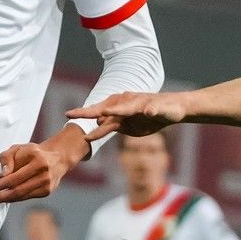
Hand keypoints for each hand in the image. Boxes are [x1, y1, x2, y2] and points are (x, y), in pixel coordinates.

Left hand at [0, 124, 89, 204]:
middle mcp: (44, 174)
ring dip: (7, 199)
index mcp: (37, 160)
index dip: (1, 184)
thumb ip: (7, 158)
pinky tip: (7, 196)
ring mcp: (47, 184)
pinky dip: (15, 198)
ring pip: (22, 196)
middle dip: (1, 196)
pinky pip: (27, 197)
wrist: (57, 157)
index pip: (15, 177)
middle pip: (19, 190)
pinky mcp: (47, 191)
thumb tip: (2, 175)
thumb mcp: (18, 149)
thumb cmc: (33, 152)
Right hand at [65, 90, 189, 137]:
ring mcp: (121, 114)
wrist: (170, 109)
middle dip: (86, 112)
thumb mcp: (166, 110)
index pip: (120, 108)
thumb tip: (149, 111)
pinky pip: (106, 127)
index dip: (110, 112)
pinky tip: (86, 136)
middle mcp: (124, 106)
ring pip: (102, 119)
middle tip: (69, 113)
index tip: (98, 114)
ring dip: (87, 120)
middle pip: (102, 110)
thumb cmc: (170, 108)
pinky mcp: (122, 123)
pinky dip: (96, 131)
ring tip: (70, 119)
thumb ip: (156, 110)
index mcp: (134, 103)